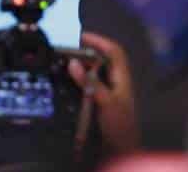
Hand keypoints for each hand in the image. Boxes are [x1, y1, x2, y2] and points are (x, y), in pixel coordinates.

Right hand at [73, 31, 138, 156]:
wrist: (122, 151)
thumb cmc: (119, 125)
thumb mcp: (104, 101)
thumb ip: (89, 82)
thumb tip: (73, 62)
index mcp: (122, 78)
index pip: (114, 51)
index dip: (100, 40)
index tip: (81, 36)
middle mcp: (116, 83)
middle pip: (104, 60)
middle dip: (87, 52)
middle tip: (68, 49)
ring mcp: (109, 94)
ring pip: (96, 73)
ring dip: (82, 67)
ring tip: (65, 63)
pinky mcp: (101, 105)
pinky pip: (89, 87)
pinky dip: (80, 82)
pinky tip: (69, 84)